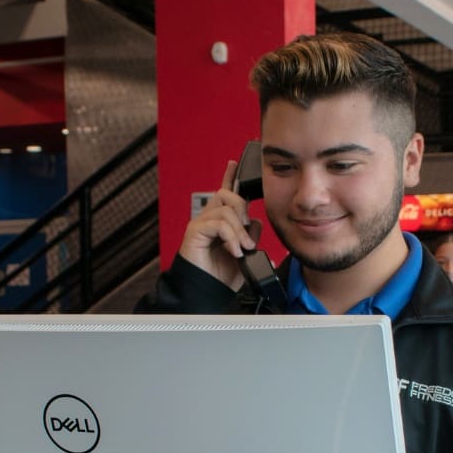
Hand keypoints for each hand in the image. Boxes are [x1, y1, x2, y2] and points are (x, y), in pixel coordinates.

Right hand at [178, 160, 262, 289]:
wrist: (208, 290)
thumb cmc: (221, 274)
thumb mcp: (244, 253)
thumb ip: (251, 237)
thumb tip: (257, 226)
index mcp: (220, 220)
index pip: (225, 192)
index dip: (229, 176)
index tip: (234, 163)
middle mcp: (209, 218)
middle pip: (226, 194)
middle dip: (242, 210)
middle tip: (247, 236)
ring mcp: (201, 223)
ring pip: (225, 209)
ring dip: (239, 231)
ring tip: (242, 249)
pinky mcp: (195, 231)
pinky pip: (218, 223)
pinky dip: (231, 238)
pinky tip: (233, 251)